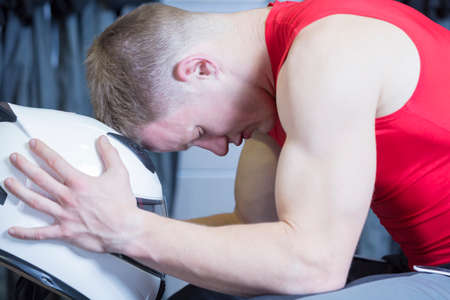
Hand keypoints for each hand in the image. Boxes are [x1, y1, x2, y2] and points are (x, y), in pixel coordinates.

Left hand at [4, 136, 140, 252]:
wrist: (125, 230)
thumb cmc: (122, 205)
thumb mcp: (119, 174)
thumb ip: (110, 155)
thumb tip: (103, 141)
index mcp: (79, 183)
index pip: (56, 162)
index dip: (42, 151)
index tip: (33, 145)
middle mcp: (68, 198)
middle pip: (40, 179)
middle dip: (24, 166)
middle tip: (15, 158)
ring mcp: (64, 215)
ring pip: (35, 201)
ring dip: (19, 191)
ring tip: (8, 183)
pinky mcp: (65, 232)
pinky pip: (41, 233)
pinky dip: (25, 233)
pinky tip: (13, 230)